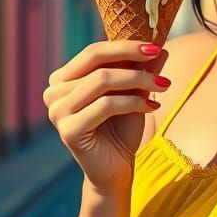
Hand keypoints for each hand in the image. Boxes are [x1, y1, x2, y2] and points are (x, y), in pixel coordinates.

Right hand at [44, 39, 170, 197]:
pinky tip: (152, 106)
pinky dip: (133, 102)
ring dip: (138, 81)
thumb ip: (141, 72)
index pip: (93, 52)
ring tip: (163, 87)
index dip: (124, 46)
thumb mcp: (134, 94)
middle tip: (159, 61)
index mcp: (63, 79)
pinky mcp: (68, 130)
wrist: (116, 170)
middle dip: (133, 61)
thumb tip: (160, 48)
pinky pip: (105, 105)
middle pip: (97, 63)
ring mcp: (57, 111)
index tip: (154, 47)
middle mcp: (53, 93)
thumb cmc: (122, 130)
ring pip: (102, 82)